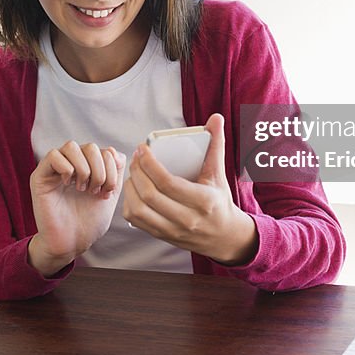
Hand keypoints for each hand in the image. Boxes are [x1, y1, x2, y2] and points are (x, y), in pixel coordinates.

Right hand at [28, 141, 125, 276]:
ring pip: (71, 146)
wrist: (71, 243)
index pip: (104, 151)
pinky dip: (66, 168)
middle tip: (95, 191)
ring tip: (83, 189)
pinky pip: (53, 155)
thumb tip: (115, 151)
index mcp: (89, 167)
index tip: (107, 191)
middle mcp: (72, 164)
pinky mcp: (40, 176)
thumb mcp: (110, 195)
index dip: (111, 168)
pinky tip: (68, 185)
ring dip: (84, 168)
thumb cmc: (88, 222)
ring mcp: (55, 169)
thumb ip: (116, 172)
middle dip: (99, 169)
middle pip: (90, 147)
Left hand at [122, 113, 257, 265]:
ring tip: (133, 173)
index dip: (149, 164)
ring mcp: (173, 231)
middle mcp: (187, 219)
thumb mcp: (219, 173)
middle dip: (137, 172)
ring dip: (130, 188)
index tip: (142, 149)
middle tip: (136, 158)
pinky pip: (137, 221)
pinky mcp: (163, 236)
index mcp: (203, 201)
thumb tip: (216, 118)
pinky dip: (130, 203)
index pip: (168, 183)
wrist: (224, 236)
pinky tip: (134, 190)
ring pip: (139, 210)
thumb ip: (216, 144)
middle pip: (150, 196)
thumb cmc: (219, 200)